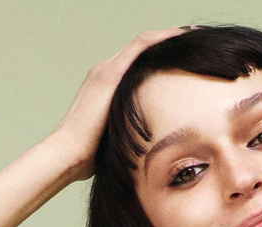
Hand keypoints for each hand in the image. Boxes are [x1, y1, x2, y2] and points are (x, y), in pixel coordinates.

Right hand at [48, 27, 190, 180]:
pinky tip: (180, 35)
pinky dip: (160, 38)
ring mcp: (106, 70)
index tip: (183, 59)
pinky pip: (140, 47)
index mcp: (107, 87)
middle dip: (167, 43)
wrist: (68, 154)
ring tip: (191, 34)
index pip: (137, 65)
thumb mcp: (117, 140)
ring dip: (167, 36)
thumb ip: (131, 133)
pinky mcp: (109, 74)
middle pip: (141, 50)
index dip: (159, 58)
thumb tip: (150, 149)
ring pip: (142, 43)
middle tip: (192, 40)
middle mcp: (105, 72)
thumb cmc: (90, 157)